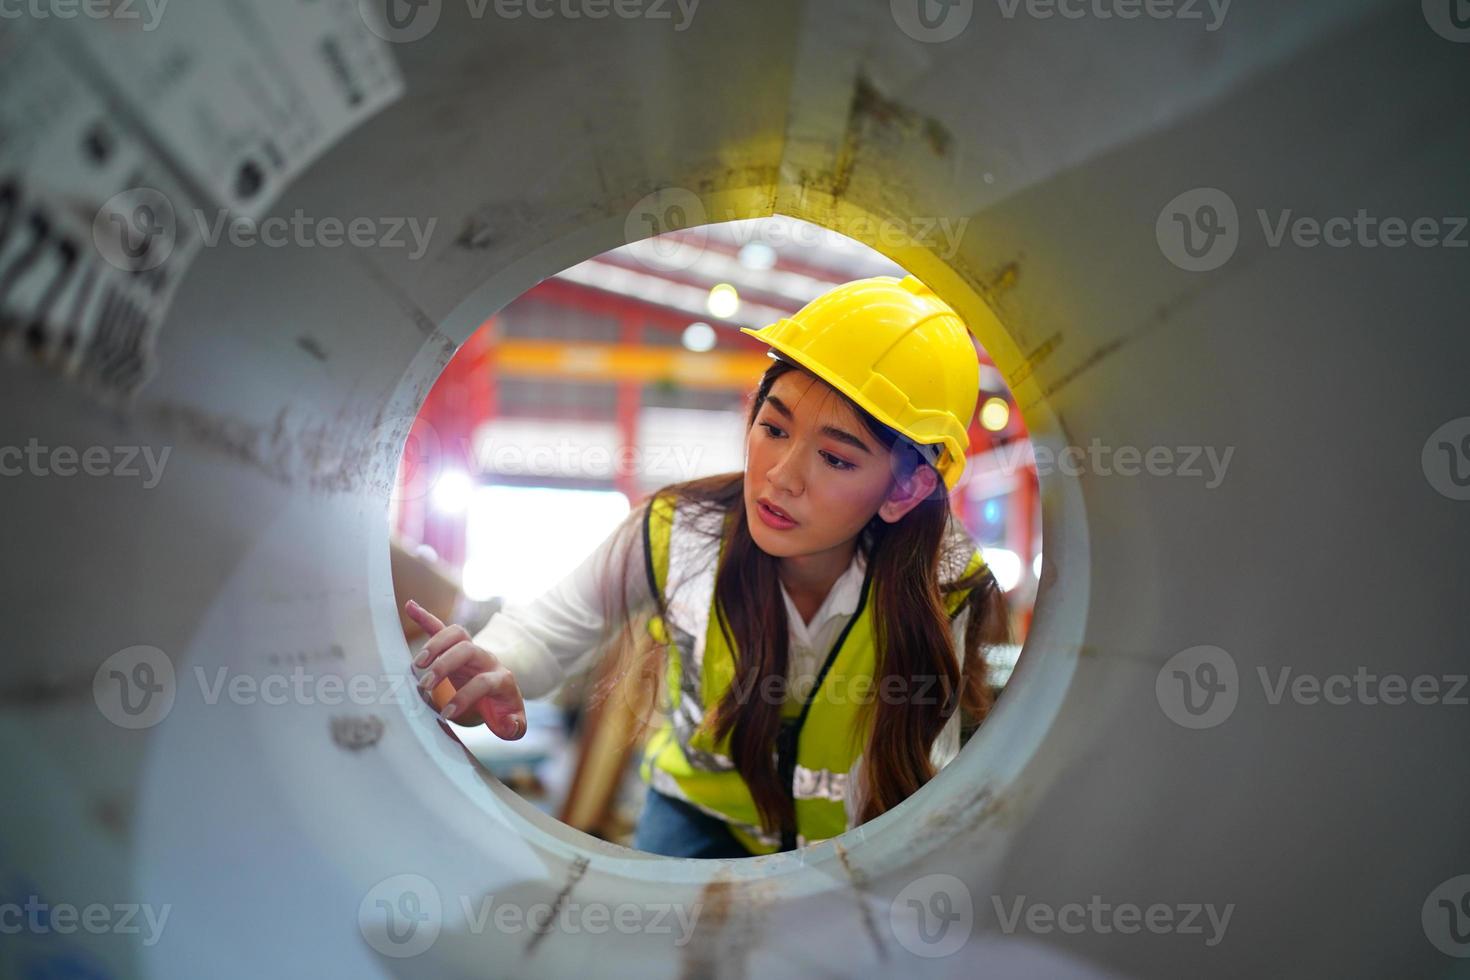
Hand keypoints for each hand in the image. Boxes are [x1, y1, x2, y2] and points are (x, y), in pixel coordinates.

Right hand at [404, 598, 526, 739]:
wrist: (499, 691)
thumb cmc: (501, 709)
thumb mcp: (512, 722)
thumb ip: (513, 727)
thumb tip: (509, 725)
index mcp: (501, 678)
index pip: (483, 682)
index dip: (465, 696)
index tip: (446, 713)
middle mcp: (486, 659)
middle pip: (468, 650)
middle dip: (445, 665)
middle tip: (426, 685)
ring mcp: (471, 650)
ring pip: (456, 635)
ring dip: (435, 645)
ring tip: (416, 665)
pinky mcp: (455, 646)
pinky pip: (441, 627)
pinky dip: (425, 617)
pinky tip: (409, 606)